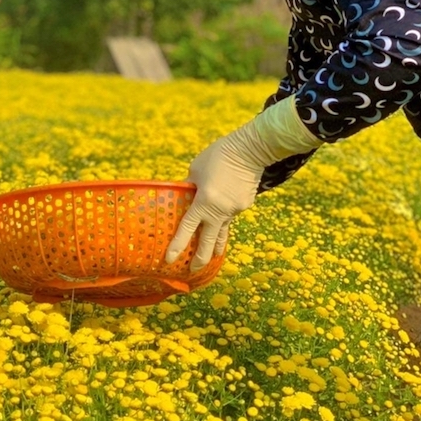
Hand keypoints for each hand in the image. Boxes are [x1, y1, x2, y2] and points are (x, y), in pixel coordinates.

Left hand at [165, 96, 322, 270]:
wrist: (250, 150)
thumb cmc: (217, 155)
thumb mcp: (196, 170)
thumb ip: (191, 188)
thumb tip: (189, 198)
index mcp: (204, 202)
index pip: (187, 229)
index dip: (178, 246)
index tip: (170, 260)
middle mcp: (220, 211)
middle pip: (208, 242)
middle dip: (200, 259)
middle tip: (193, 270)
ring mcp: (234, 210)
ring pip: (222, 231)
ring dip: (216, 246)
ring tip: (212, 257)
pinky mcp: (245, 205)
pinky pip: (231, 214)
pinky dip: (225, 214)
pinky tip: (225, 204)